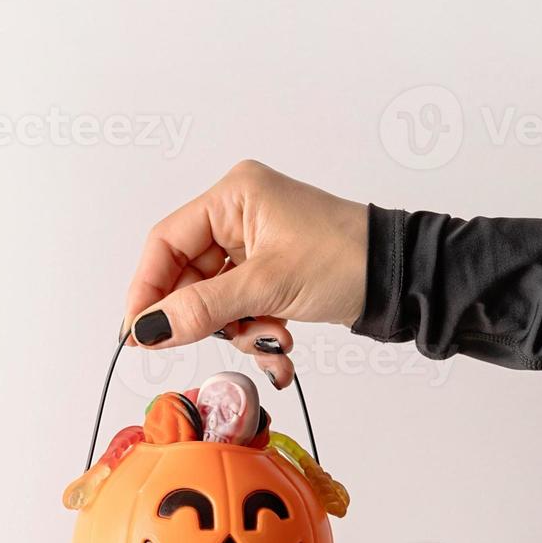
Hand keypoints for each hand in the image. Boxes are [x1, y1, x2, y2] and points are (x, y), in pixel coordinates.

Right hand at [120, 160, 369, 388]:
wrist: (402, 278)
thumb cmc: (346, 261)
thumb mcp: (266, 287)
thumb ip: (201, 309)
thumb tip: (146, 329)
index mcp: (233, 196)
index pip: (166, 243)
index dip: (148, 289)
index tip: (139, 333)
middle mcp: (239, 213)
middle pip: (189, 275)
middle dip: (209, 317)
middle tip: (224, 339)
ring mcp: (255, 242)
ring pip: (216, 298)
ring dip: (238, 329)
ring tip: (273, 340)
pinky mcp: (271, 268)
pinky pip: (241, 305)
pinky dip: (254, 330)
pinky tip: (279, 346)